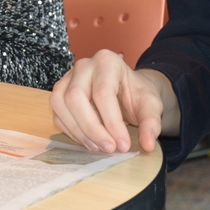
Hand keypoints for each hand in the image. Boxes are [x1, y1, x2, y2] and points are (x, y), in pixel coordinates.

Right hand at [49, 50, 179, 152]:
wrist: (128, 91)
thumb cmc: (137, 94)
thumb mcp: (151, 106)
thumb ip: (151, 123)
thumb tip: (147, 144)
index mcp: (107, 61)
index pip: (103, 93)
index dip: (112, 123)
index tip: (123, 145)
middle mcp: (84, 66)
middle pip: (75, 97)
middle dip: (92, 128)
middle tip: (109, 148)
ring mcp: (68, 78)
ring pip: (60, 104)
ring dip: (78, 131)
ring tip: (98, 147)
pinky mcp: (61, 92)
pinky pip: (57, 113)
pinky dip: (71, 131)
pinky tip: (89, 142)